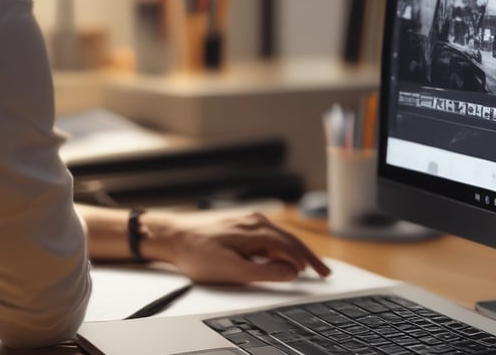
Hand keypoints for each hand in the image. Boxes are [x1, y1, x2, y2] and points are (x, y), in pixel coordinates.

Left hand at [142, 211, 331, 284]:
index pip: (292, 247)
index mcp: (257, 230)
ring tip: (307, 266)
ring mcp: (248, 220)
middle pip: (290, 239)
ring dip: (295, 251)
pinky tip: (282, 254)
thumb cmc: (197, 252)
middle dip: (308, 256)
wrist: (172, 235)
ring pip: (281, 236)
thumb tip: (290, 272)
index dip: (307, 262)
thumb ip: (264, 272)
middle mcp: (256, 220)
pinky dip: (281, 246)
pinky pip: (269, 235)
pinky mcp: (241, 223)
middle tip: (323, 271)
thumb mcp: (231, 270)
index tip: (319, 275)